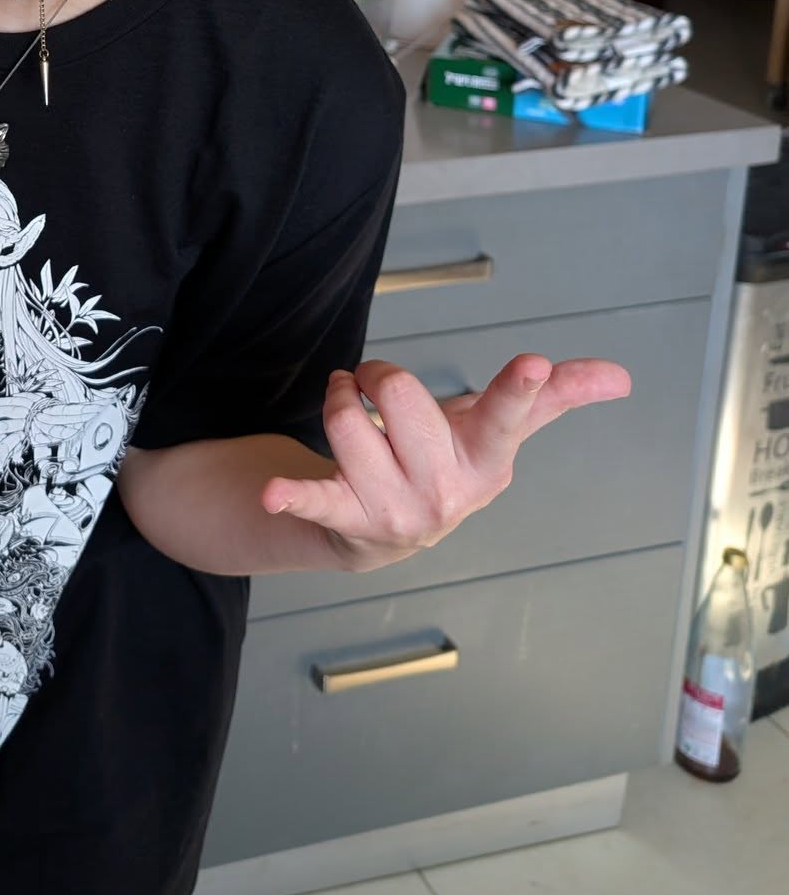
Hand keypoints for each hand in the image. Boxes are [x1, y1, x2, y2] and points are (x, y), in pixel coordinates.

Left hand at [260, 354, 632, 572]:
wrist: (386, 531)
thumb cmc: (446, 463)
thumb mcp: (496, 431)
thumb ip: (555, 397)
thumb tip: (620, 375)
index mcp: (487, 463)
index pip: (504, 417)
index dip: (518, 389)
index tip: (531, 363)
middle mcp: (446, 493)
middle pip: (399, 393)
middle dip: (377, 375)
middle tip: (375, 384)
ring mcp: (395, 511)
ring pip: (348, 418)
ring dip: (338, 397)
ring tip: (347, 406)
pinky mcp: (345, 519)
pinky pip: (316, 499)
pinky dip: (292, 496)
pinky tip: (275, 494)